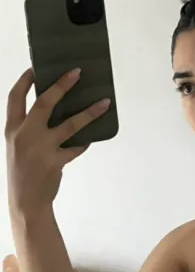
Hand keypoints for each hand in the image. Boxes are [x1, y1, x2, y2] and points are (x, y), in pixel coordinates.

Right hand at [5, 68, 109, 219]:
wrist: (25, 203)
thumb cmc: (23, 171)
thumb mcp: (18, 145)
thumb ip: (31, 128)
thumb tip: (55, 106)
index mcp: (12, 129)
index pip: (15, 98)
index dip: (25, 81)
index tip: (36, 68)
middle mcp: (24, 135)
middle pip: (44, 103)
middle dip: (61, 85)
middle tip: (77, 72)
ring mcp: (40, 148)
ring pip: (70, 124)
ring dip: (90, 112)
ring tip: (105, 102)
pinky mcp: (55, 161)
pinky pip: (76, 146)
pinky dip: (84, 142)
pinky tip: (90, 138)